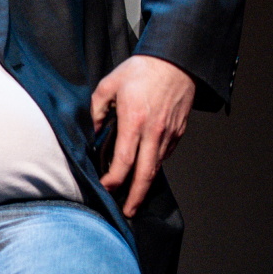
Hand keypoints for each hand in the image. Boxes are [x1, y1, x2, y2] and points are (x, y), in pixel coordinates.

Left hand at [90, 54, 194, 216]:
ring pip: (156, 166)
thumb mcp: (108, 85)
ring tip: (133, 197)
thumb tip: (93, 131)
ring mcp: (169, 133)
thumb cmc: (142, 70)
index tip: (105, 188)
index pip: (124, 160)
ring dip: (145, 184)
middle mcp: (154, 132)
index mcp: (134, 121)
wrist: (177, 62)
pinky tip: (143, 170)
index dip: (114, 179)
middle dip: (136, 196)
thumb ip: (96, 110)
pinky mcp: (178, 131)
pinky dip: (153, 166)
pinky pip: (164, 154)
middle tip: (127, 211)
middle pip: (146, 173)